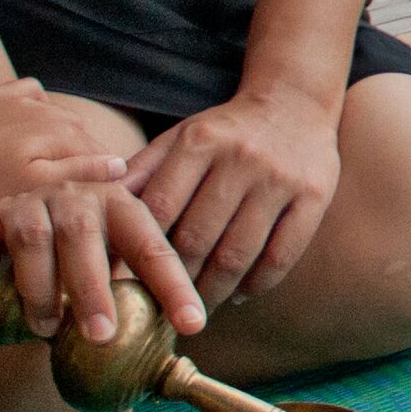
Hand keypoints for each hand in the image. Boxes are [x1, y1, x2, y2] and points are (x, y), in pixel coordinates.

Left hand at [0, 78, 130, 203]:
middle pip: (83, 134)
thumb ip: (80, 173)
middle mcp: (51, 110)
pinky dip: (39, 106)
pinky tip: (31, 122)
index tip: (99, 199)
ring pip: (61, 115)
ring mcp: (24, 99)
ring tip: (54, 161)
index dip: (104, 176)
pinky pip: (32, 92)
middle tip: (74, 186)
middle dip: (86, 156)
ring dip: (65, 135)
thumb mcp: (34, 186)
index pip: (101, 154)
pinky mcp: (0, 96)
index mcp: (64, 133)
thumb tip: (119, 166)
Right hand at [0, 178, 205, 347]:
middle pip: (85, 237)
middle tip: (100, 336)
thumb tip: (126, 408)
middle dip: (93, 289)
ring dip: (40, 288)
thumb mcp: (100, 289)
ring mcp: (29, 201)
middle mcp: (78, 199)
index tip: (193, 326)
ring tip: (48, 328)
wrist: (17, 221)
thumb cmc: (71, 265)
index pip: (153, 247)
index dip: (173, 287)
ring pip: (33, 238)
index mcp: (121, 209)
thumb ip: (116, 332)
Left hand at [128, 82, 343, 307]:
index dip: (139, 252)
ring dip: (212, 292)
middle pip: (198, 239)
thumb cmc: (224, 131)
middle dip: (175, 282)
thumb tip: (95, 215)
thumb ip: (142, 173)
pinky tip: (238, 294)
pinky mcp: (315, 196)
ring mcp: (280, 178)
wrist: (295, 102)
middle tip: (160, 307)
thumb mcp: (180, 138)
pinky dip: (255, 285)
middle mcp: (241, 158)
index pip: (160, 210)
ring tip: (196, 308)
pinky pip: (280, 257)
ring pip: (238, 255)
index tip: (126, 285)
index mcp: (200, 141)